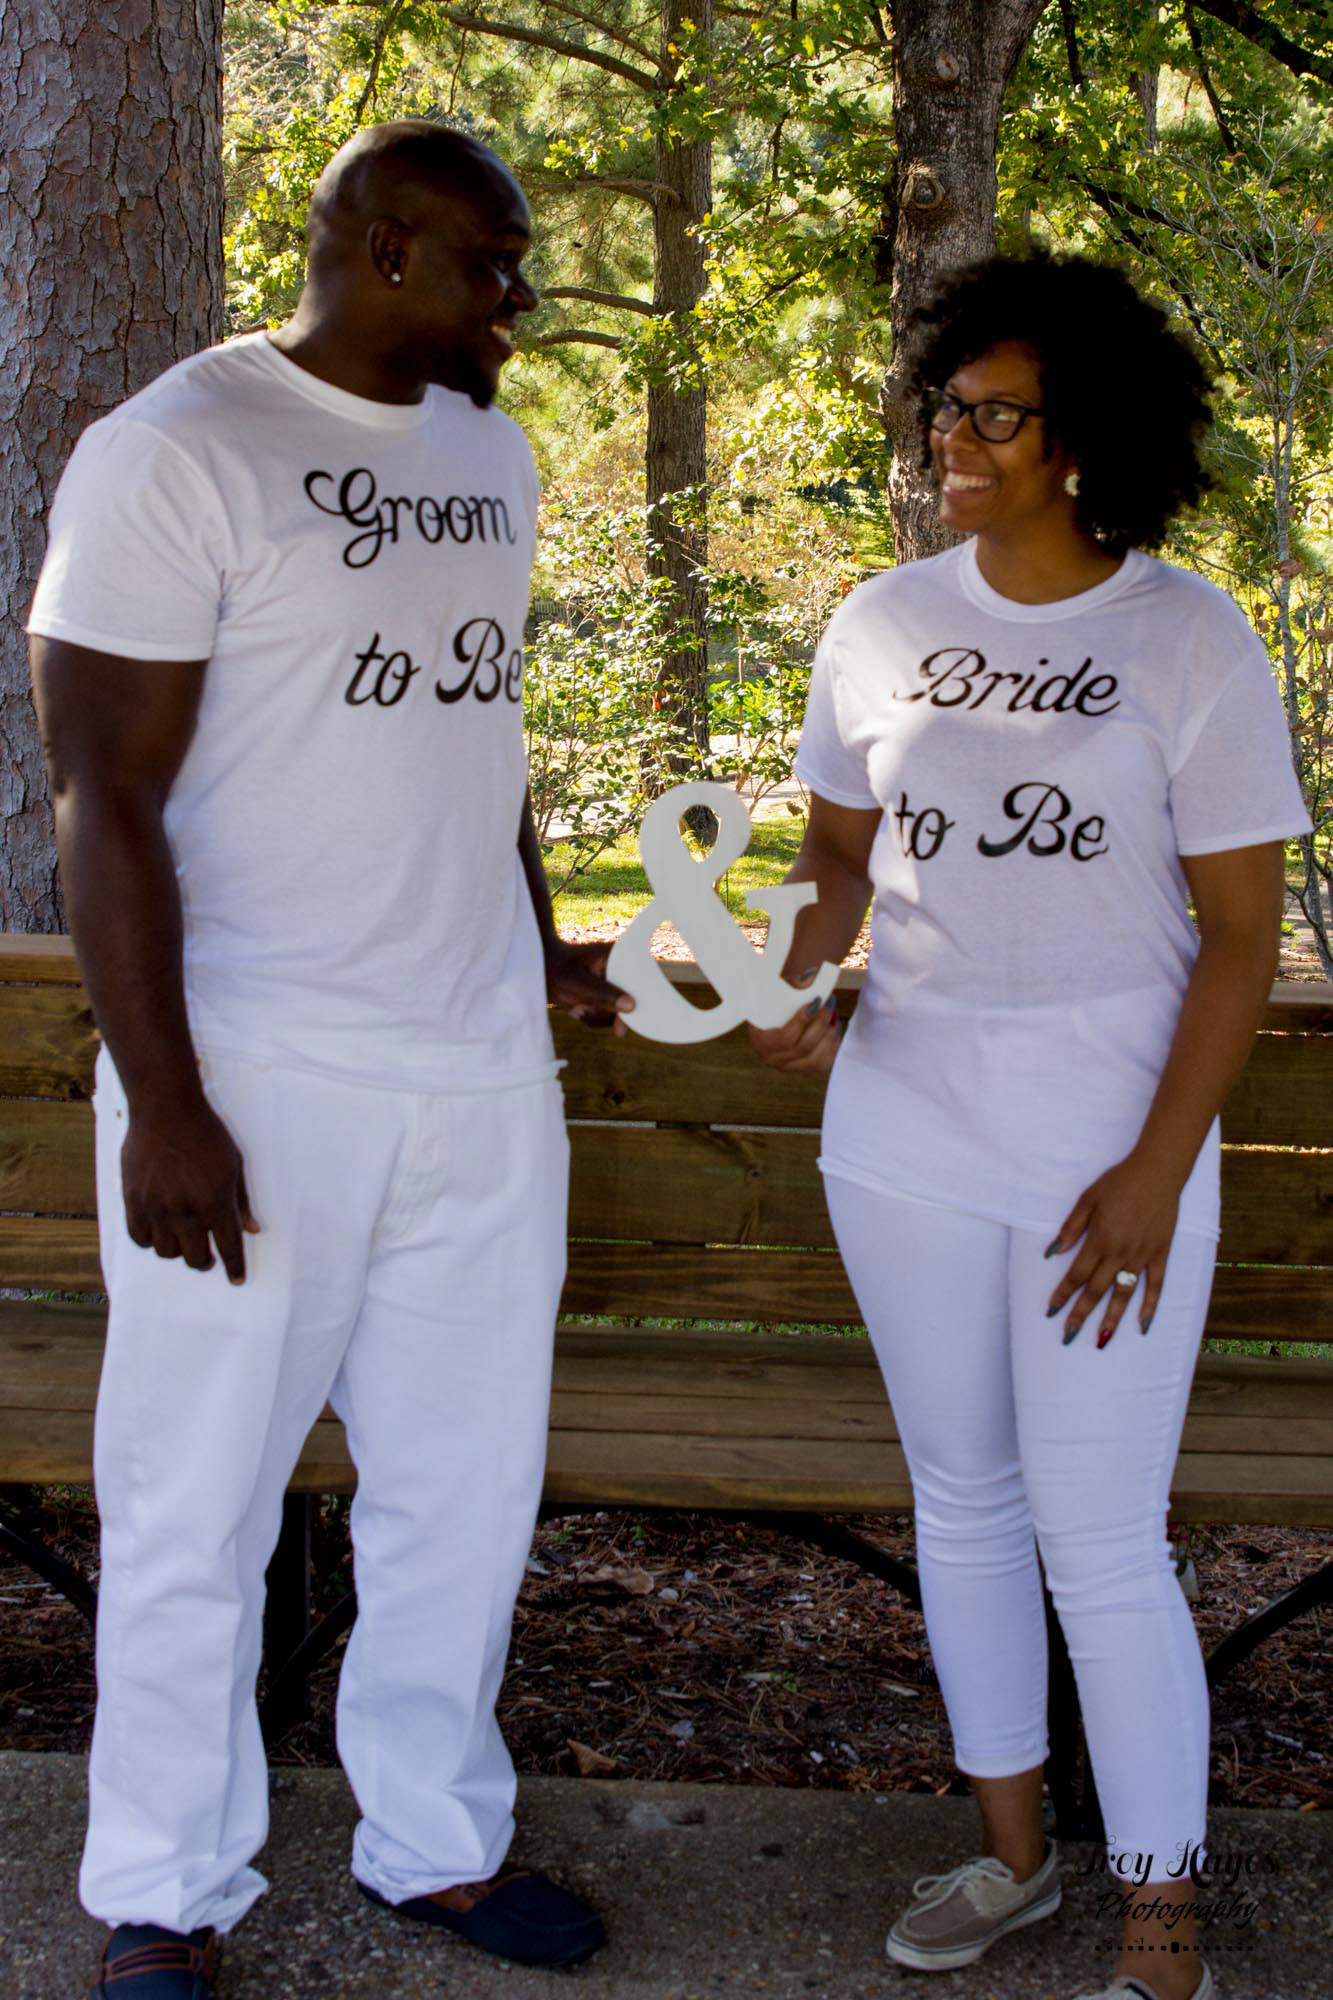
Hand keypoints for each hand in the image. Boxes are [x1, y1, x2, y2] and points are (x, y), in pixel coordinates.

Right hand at [121, 1097, 259, 1282]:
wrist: (166, 1109)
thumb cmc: (206, 1134)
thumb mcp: (235, 1164)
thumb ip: (242, 1200)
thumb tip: (252, 1228)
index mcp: (215, 1201)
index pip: (228, 1247)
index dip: (235, 1267)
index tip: (237, 1279)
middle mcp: (185, 1210)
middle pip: (195, 1257)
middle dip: (205, 1262)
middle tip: (207, 1256)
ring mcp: (156, 1207)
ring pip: (166, 1252)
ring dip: (178, 1251)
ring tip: (182, 1240)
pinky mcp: (133, 1200)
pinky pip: (139, 1238)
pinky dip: (150, 1241)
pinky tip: (158, 1232)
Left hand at [545, 936, 633, 1032]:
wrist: (538, 971)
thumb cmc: (555, 968)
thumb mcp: (577, 982)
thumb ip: (603, 993)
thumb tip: (631, 1006)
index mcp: (618, 956)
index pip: (640, 976)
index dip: (641, 995)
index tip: (632, 1011)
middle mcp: (619, 971)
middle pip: (631, 1000)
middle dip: (608, 1011)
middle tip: (583, 1009)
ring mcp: (612, 986)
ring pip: (618, 1013)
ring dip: (596, 1016)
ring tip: (576, 1007)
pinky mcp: (605, 998)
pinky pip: (607, 1018)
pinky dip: (591, 1018)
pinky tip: (576, 1009)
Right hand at [747, 969, 841, 1073]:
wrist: (774, 1015)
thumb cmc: (776, 1001)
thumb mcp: (780, 991)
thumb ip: (794, 985)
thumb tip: (812, 979)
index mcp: (760, 1040)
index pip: (784, 1038)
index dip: (801, 1022)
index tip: (814, 1002)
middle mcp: (772, 1058)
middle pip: (802, 1048)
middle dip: (819, 1026)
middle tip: (828, 1006)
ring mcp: (788, 1066)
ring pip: (814, 1060)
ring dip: (827, 1037)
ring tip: (833, 1017)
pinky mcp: (803, 1068)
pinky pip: (822, 1064)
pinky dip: (831, 1047)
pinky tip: (833, 1029)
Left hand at [1044, 1152, 1181, 1347]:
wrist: (1157, 1172)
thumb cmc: (1119, 1182)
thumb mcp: (1087, 1199)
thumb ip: (1071, 1228)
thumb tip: (1053, 1253)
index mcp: (1099, 1239)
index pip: (1076, 1275)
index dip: (1062, 1294)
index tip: (1051, 1311)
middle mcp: (1120, 1253)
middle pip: (1096, 1291)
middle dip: (1080, 1314)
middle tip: (1068, 1336)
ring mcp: (1142, 1256)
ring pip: (1124, 1294)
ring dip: (1112, 1318)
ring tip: (1102, 1339)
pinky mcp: (1160, 1254)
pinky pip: (1156, 1286)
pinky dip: (1150, 1306)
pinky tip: (1143, 1325)